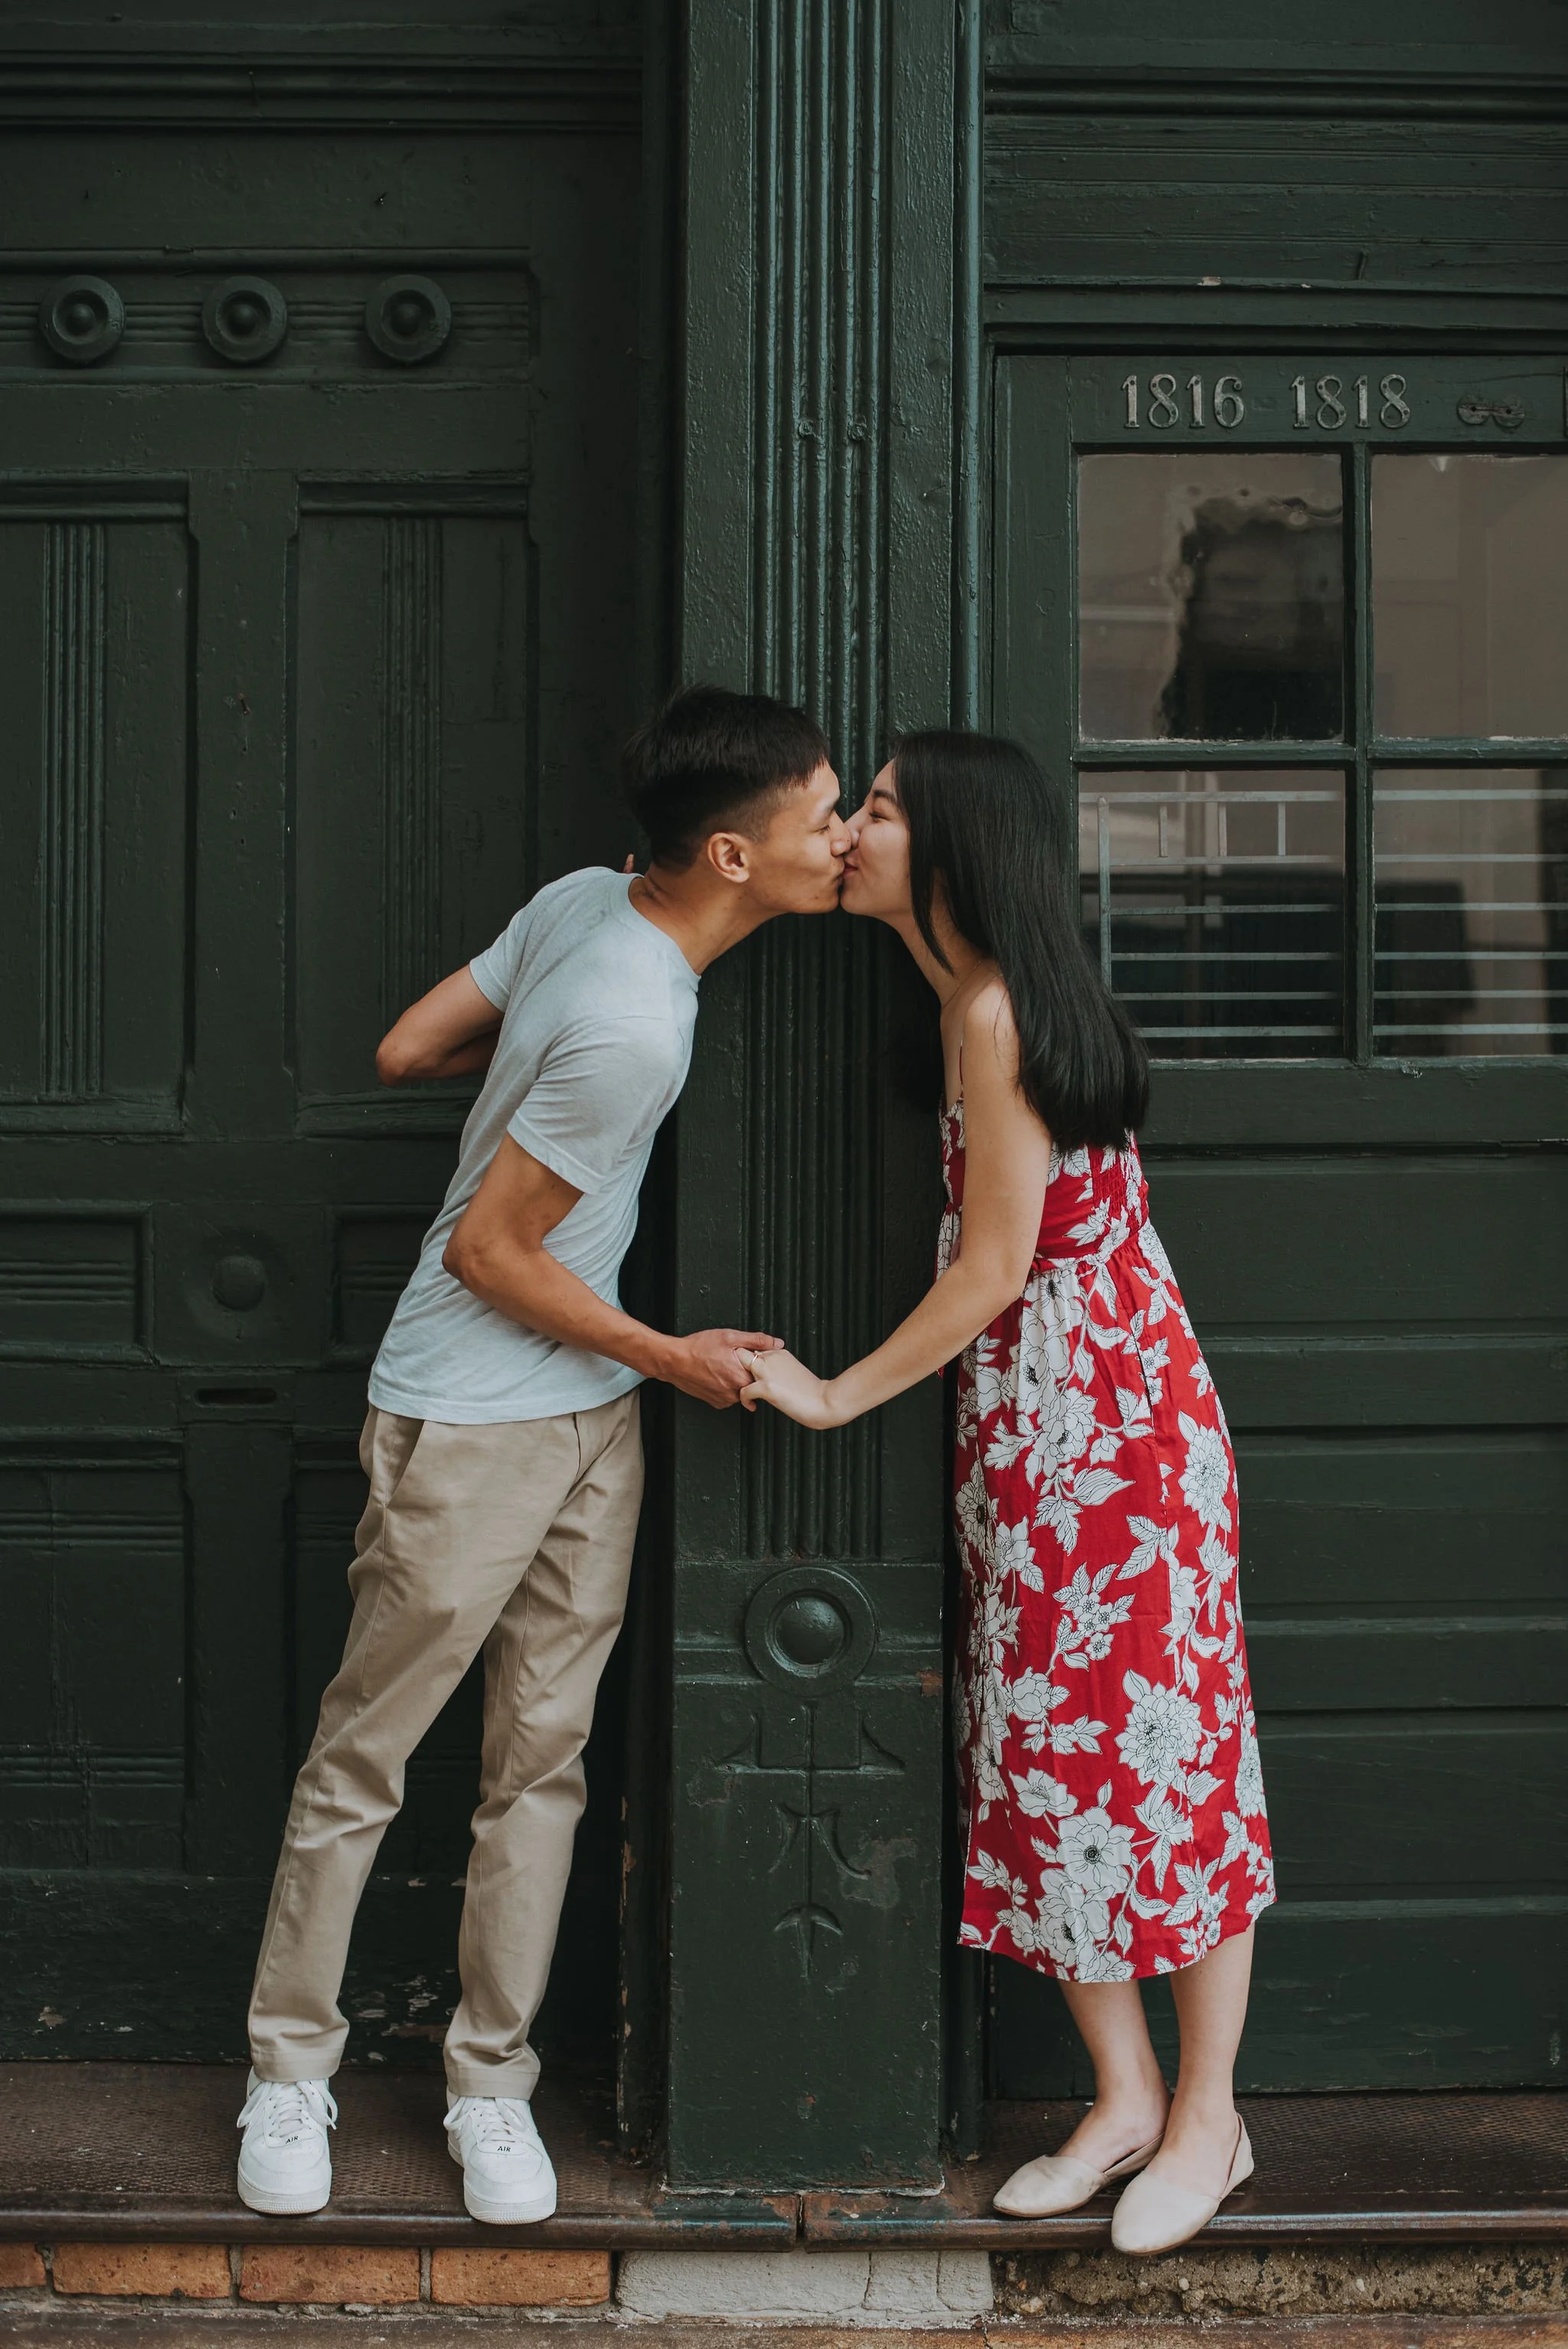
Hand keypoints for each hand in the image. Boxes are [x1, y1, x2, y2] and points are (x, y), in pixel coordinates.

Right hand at [667, 1328, 781, 1409]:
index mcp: (741, 1376)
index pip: (763, 1374)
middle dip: (747, 1372)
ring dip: (736, 1380)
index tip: (752, 1358)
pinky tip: (718, 1375)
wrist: (674, 1361)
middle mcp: (734, 1392)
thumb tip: (777, 1343)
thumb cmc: (698, 1347)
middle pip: (752, 1383)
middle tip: (734, 1360)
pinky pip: (729, 1396)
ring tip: (723, 1366)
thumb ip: (756, 1340)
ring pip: (741, 1391)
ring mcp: (724, 1399)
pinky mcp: (715, 1403)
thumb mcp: (729, 1337)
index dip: (759, 1364)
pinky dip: (726, 1387)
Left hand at [739, 1346, 844, 1428]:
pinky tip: (751, 1405)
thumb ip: (779, 1369)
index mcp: (779, 1353)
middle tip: (737, 1382)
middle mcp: (771, 1358)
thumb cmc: (813, 1392)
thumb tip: (770, 1376)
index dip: (747, 1361)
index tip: (747, 1374)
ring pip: (739, 1368)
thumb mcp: (794, 1372)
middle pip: (742, 1354)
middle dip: (736, 1366)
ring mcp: (768, 1372)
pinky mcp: (766, 1387)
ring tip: (744, 1393)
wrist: (826, 1401)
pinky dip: (744, 1400)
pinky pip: (743, 1391)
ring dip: (737, 1381)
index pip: (754, 1350)